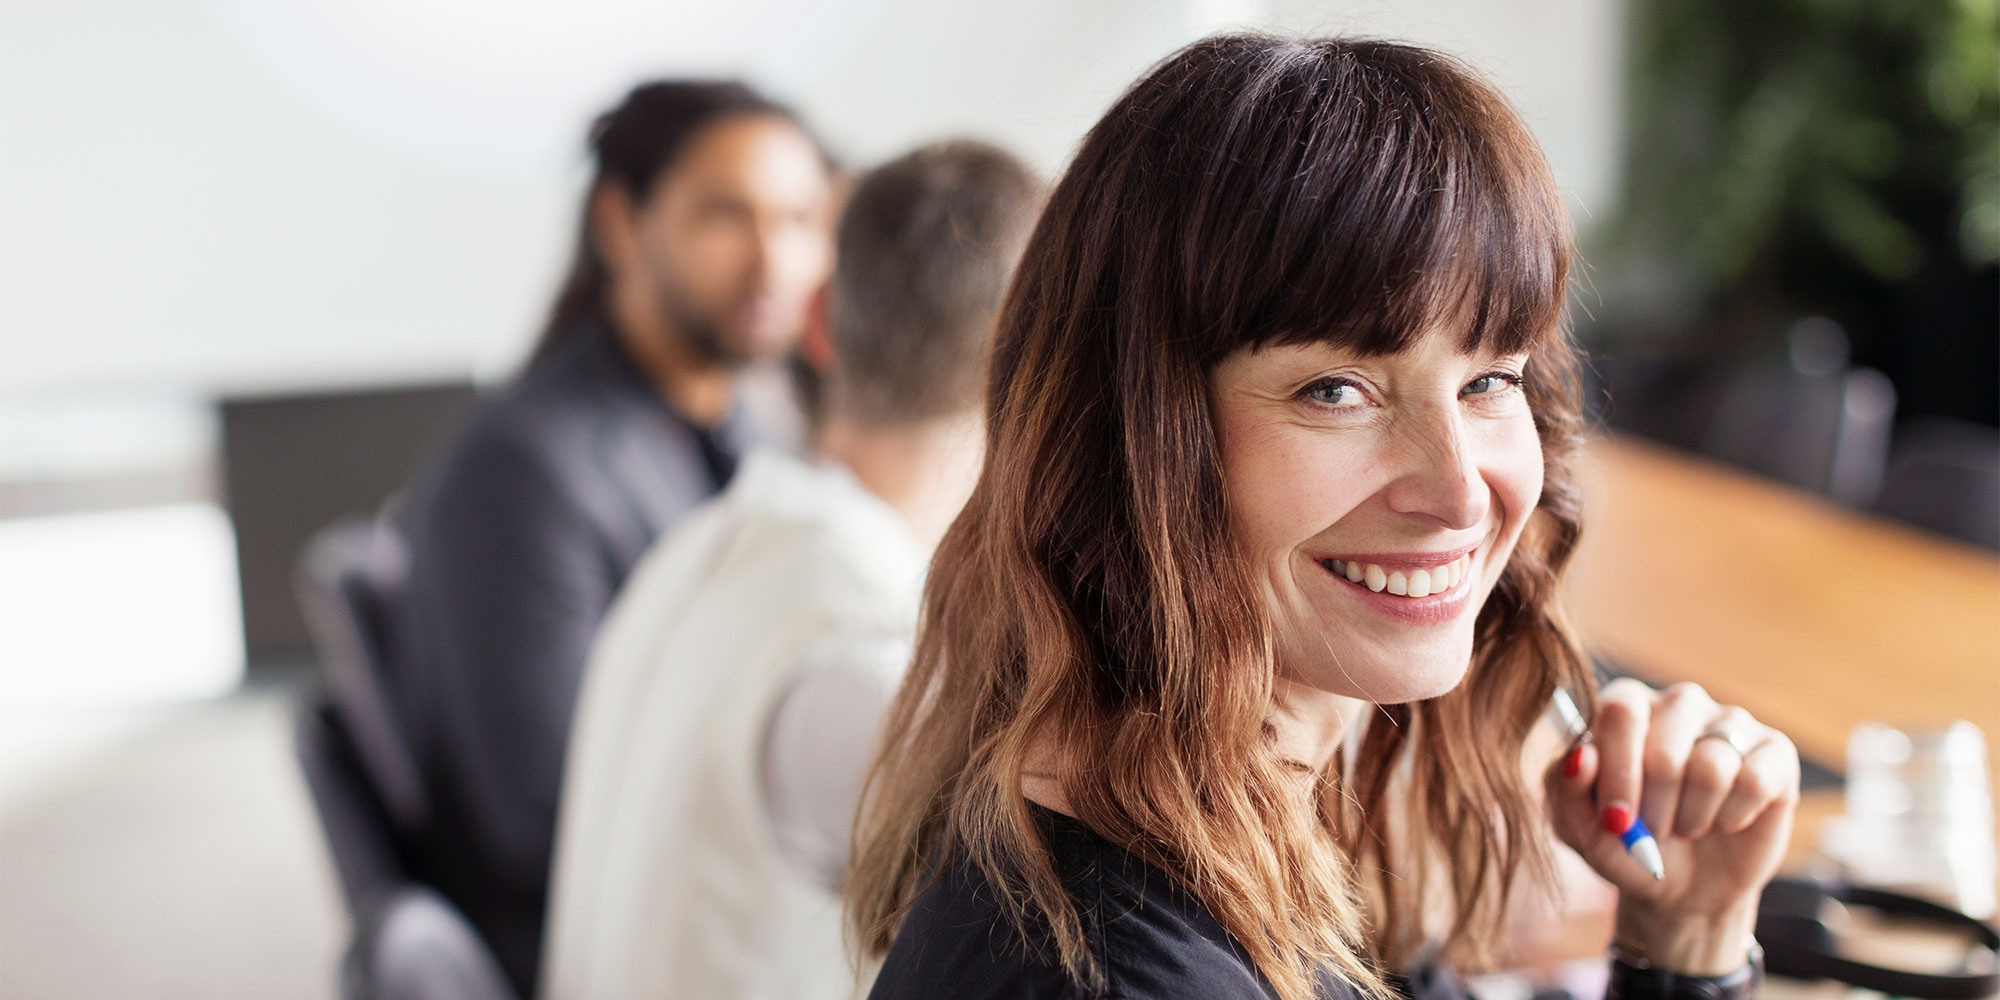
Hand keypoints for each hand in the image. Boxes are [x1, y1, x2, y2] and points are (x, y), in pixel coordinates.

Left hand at [1542, 678, 1799, 974]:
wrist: (1680, 887)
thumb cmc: (1623, 843)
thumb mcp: (1579, 827)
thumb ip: (1565, 788)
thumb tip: (1580, 757)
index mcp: (1624, 705)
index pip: (1620, 712)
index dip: (1618, 773)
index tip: (1616, 821)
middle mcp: (1678, 703)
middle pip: (1664, 747)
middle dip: (1654, 807)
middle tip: (1652, 830)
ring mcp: (1730, 722)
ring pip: (1711, 766)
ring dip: (1692, 817)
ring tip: (1685, 826)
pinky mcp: (1775, 752)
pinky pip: (1755, 781)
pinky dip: (1733, 817)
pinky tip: (1725, 822)